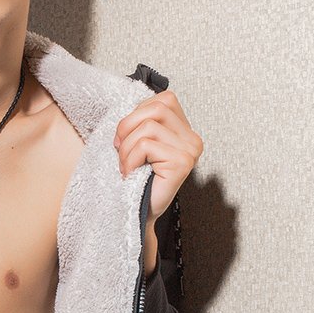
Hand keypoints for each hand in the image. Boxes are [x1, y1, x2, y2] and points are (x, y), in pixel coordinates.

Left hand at [114, 88, 203, 269]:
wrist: (137, 213)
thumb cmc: (136, 179)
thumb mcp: (139, 142)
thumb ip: (142, 121)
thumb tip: (129, 100)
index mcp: (185, 130)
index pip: (163, 99)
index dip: (137, 113)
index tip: (125, 137)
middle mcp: (193, 139)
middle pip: (157, 108)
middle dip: (128, 126)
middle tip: (120, 149)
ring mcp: (190, 151)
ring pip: (149, 126)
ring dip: (127, 147)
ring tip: (126, 165)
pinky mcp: (182, 163)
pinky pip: (146, 145)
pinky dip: (129, 159)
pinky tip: (131, 174)